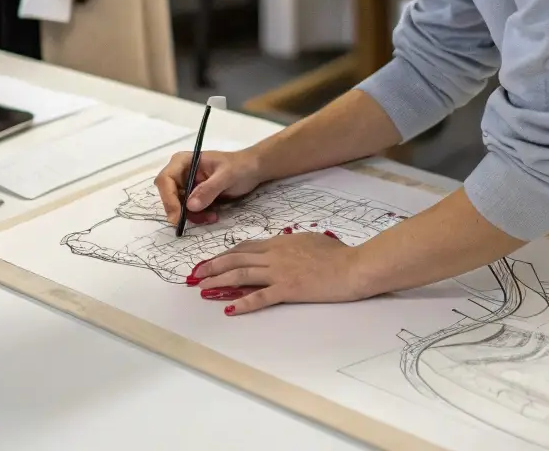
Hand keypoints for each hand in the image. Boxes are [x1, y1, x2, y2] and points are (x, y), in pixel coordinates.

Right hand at [154, 148, 263, 227]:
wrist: (253, 170)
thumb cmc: (240, 167)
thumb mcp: (226, 176)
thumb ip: (208, 189)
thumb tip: (190, 206)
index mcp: (184, 161)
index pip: (166, 179)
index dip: (168, 198)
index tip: (177, 217)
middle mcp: (181, 172)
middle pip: (168, 195)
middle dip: (180, 210)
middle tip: (197, 220)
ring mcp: (187, 185)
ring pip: (178, 206)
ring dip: (192, 216)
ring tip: (211, 217)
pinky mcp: (194, 196)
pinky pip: (188, 210)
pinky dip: (198, 216)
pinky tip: (212, 216)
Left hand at [188, 232, 366, 314]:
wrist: (351, 267)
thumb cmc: (336, 253)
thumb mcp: (309, 240)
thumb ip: (291, 243)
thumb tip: (282, 245)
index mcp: (279, 243)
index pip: (245, 247)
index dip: (225, 254)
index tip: (212, 260)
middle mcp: (274, 255)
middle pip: (237, 259)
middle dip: (214, 266)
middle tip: (197, 273)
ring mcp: (280, 272)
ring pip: (242, 275)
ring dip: (220, 281)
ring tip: (203, 287)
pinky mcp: (288, 289)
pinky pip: (261, 297)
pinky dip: (243, 303)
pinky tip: (230, 309)